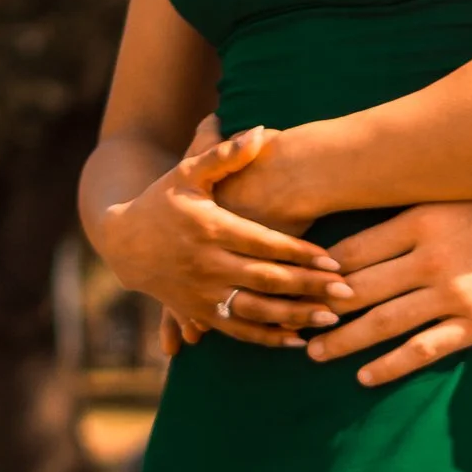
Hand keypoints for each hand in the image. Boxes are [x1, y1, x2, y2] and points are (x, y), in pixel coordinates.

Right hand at [105, 128, 350, 351]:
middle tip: (348, 291)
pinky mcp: (198, 312)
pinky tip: (297, 340)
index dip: (299, 253)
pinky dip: (266, 338)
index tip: (334, 260)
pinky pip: (236, 331)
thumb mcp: (187, 172)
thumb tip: (260, 131)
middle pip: (266, 279)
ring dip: (294, 317)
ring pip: (255, 310)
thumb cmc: (162, 200)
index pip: (262, 243)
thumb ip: (223, 155)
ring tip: (331, 319)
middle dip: (309, 287)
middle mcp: (206, 264)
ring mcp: (201, 292)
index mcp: (208, 227)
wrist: (123, 243)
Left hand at [307, 197, 471, 387]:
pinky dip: (389, 365)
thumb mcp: (452, 198)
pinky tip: (364, 376)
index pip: (353, 250)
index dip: (319, 269)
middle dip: (320, 307)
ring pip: (382, 322)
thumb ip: (409, 217)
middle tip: (291, 321)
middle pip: (358, 288)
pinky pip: (422, 350)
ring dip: (343, 340)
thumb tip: (362, 237)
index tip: (296, 281)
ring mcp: (452, 295)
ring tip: (315, 352)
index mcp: (420, 221)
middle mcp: (430, 259)